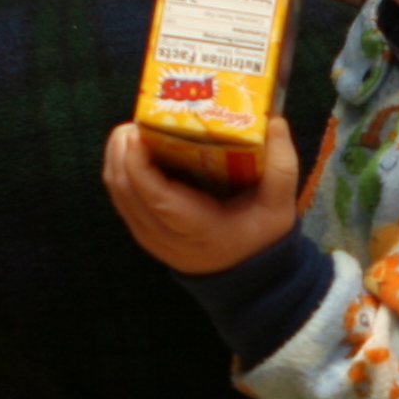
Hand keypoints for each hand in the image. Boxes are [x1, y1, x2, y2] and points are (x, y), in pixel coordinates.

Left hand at [102, 119, 301, 277]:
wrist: (248, 280)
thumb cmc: (261, 240)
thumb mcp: (279, 207)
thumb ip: (281, 165)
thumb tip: (276, 122)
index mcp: (195, 228)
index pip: (154, 196)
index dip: (139, 162)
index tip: (139, 131)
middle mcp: (164, 236)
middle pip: (125, 188)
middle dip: (123, 148)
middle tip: (140, 119)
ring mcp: (149, 236)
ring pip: (117, 191)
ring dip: (118, 156)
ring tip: (135, 128)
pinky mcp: (143, 231)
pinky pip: (121, 197)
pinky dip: (121, 169)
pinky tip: (135, 149)